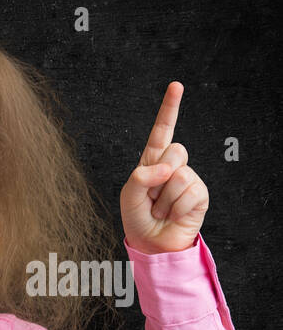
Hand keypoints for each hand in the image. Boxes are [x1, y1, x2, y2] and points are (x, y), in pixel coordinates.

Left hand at [120, 81, 208, 254]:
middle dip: (160, 176)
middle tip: (153, 198)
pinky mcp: (200, 194)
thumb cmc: (138, 218)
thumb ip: (142, 176)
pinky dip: (176, 208)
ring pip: (179, 175)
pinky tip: (174, 215)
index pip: (162, 131)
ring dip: (165, 199)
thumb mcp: (129, 195)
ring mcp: (189, 178)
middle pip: (175, 150)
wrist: (152, 243)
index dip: (169, 108)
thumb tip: (169, 168)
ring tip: (162, 209)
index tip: (176, 86)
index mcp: (152, 162)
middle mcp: (173, 166)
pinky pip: (189, 192)